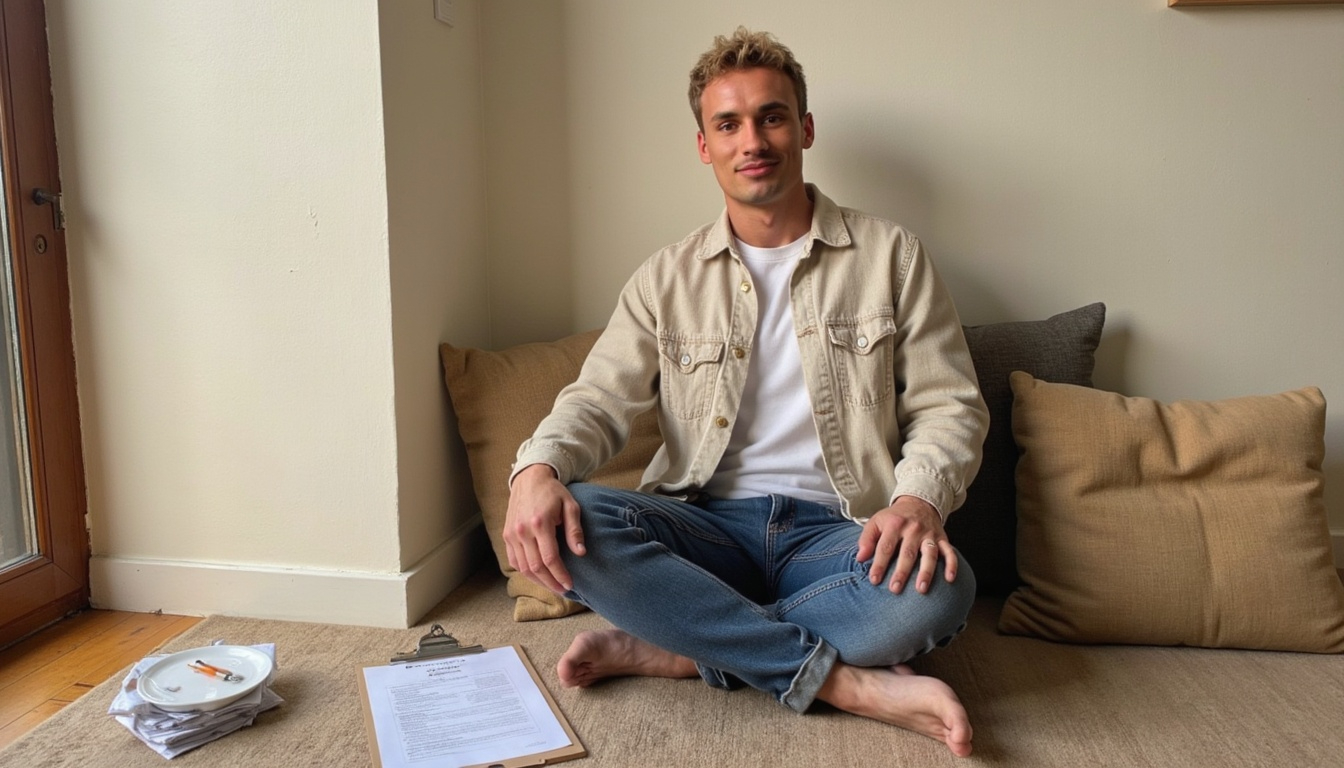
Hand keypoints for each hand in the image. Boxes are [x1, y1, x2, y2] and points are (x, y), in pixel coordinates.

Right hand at [503, 464, 585, 593]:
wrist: (529, 479)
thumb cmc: (553, 492)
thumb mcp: (570, 506)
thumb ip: (575, 530)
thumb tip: (581, 553)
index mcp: (540, 523)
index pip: (550, 558)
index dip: (560, 575)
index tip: (570, 584)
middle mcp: (522, 531)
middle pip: (535, 567)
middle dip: (550, 583)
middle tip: (563, 590)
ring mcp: (511, 534)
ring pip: (523, 567)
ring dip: (538, 581)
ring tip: (552, 586)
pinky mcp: (506, 535)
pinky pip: (514, 561)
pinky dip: (525, 572)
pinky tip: (538, 576)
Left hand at [856, 496, 956, 594]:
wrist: (919, 502)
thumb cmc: (894, 518)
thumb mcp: (876, 522)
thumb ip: (866, 539)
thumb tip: (860, 558)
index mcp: (895, 524)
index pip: (885, 547)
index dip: (879, 564)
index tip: (874, 580)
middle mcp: (913, 529)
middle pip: (907, 553)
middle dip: (901, 572)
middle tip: (895, 589)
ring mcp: (929, 534)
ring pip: (929, 554)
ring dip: (926, 572)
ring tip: (921, 589)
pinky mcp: (942, 538)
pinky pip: (950, 552)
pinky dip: (952, 565)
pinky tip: (950, 579)